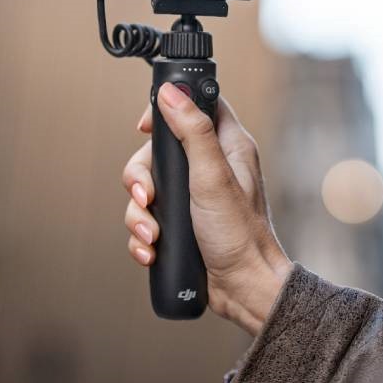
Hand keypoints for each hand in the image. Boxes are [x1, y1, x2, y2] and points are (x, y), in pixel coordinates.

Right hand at [122, 83, 292, 334]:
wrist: (244, 290)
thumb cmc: (240, 234)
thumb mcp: (213, 177)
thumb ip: (193, 132)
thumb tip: (171, 92)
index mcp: (227, 146)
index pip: (195, 105)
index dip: (167, 108)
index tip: (144, 128)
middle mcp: (209, 167)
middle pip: (156, 152)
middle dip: (141, 179)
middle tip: (146, 198)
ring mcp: (193, 197)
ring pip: (146, 189)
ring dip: (139, 215)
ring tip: (151, 236)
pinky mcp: (180, 224)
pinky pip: (148, 219)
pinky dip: (142, 236)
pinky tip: (151, 251)